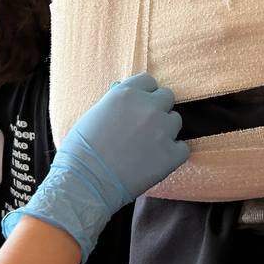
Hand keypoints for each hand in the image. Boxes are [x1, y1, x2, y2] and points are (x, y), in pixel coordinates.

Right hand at [1, 73, 187, 262]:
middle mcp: (148, 107)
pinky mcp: (171, 154)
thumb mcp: (94, 113)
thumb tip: (122, 89)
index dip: (144, 94)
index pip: (149, 81)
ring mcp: (162, 130)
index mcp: (127, 93)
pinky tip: (157, 161)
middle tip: (145, 126)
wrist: (85, 182)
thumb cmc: (81, 150)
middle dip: (157, 109)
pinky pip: (182, 148)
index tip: (140, 106)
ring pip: (176, 121)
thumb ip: (114, 100)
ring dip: (165, 130)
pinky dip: (173, 154)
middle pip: (167, 97)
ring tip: (148, 146)